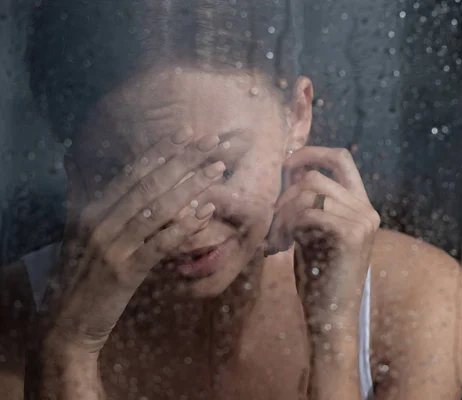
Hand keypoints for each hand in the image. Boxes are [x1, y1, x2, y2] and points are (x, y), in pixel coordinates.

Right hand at [42, 127, 227, 352]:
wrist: (66, 322)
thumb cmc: (78, 276)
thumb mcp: (75, 232)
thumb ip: (80, 196)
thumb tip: (73, 162)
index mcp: (90, 209)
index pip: (131, 172)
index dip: (161, 151)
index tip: (187, 133)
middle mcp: (99, 221)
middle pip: (149, 183)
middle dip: (183, 159)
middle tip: (212, 142)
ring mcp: (112, 246)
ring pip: (158, 208)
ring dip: (191, 186)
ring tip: (217, 170)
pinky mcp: (125, 271)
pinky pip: (160, 243)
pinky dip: (184, 226)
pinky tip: (206, 212)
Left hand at [267, 146, 379, 327]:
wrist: (332, 315)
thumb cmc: (318, 276)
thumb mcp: (314, 232)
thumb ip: (310, 204)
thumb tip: (290, 173)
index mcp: (361, 205)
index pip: (341, 158)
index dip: (311, 153)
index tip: (285, 166)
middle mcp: (366, 210)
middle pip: (315, 176)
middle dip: (285, 195)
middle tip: (273, 223)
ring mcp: (362, 221)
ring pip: (308, 193)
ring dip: (282, 214)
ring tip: (275, 239)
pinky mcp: (350, 235)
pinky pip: (307, 212)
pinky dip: (286, 226)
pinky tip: (279, 246)